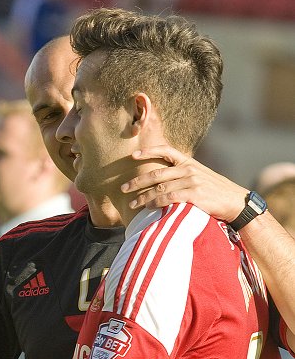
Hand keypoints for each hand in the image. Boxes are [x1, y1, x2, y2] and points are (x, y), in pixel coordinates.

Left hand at [120, 144, 247, 222]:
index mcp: (189, 162)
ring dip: (143, 197)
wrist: (236, 202)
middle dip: (137, 181)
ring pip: (160, 188)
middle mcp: (189, 169)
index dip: (148, 152)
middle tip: (123, 188)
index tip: (133, 156)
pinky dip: (155, 203)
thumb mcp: (201, 177)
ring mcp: (191, 181)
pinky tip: (147, 208)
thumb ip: (184, 175)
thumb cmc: (216, 192)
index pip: (166, 150)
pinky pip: (169, 198)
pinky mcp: (194, 195)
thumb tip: (165, 181)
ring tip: (131, 204)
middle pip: (156, 173)